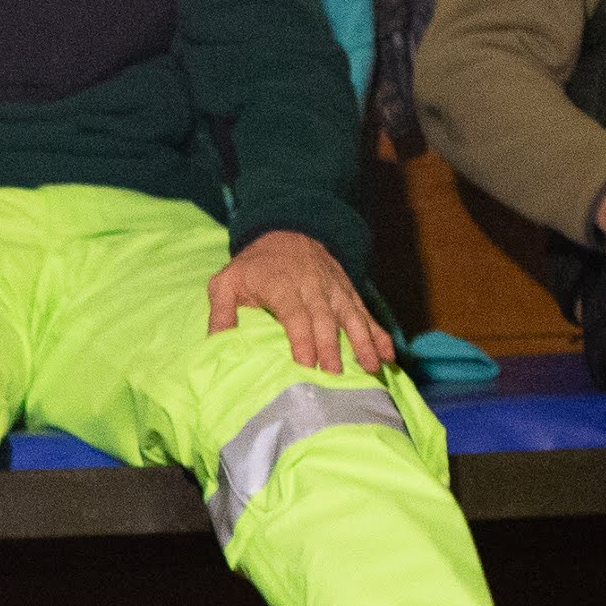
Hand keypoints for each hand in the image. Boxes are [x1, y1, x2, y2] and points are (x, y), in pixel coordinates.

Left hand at [201, 230, 390, 377]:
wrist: (286, 231)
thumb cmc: (252, 267)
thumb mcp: (226, 282)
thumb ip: (221, 312)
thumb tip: (216, 343)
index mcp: (281, 285)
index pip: (294, 313)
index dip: (301, 338)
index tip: (306, 363)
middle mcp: (312, 287)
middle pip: (325, 319)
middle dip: (331, 346)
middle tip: (336, 375)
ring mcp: (334, 290)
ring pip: (351, 317)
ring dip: (363, 343)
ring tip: (373, 367)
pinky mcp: (348, 294)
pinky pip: (366, 314)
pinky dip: (379, 334)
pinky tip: (389, 355)